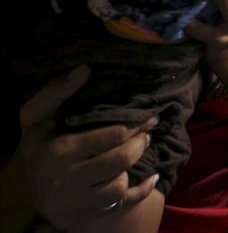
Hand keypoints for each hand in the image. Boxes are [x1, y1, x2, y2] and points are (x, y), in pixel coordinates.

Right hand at [8, 66, 158, 229]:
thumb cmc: (37, 145)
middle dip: (140, 144)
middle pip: (121, 159)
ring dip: (133, 167)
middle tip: (147, 134)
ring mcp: (76, 201)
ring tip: (136, 152)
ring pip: (120, 184)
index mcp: (61, 150)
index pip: (112, 135)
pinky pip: (121, 206)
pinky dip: (141, 192)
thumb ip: (58, 92)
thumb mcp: (38, 116)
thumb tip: (84, 69)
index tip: (148, 118)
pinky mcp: (84, 216)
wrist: (19, 188)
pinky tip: (151, 178)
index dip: (135, 125)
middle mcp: (68, 178)